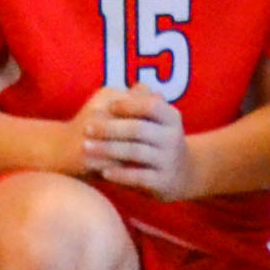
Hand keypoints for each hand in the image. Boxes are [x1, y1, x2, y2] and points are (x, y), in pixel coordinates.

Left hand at [74, 85, 194, 199]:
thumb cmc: (159, 140)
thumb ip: (144, 104)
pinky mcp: (162, 182)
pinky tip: (102, 172)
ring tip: (87, 148)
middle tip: (86, 128)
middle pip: (138, 129)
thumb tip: (134, 87)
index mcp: (171, 118)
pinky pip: (138, 177)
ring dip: (108, 149)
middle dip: (110, 128)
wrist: (183, 174)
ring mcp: (168, 161)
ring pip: (135, 152)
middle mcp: (173, 138)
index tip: (105, 106)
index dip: (127, 105)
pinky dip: (120, 174)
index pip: (150, 105)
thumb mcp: (158, 120)